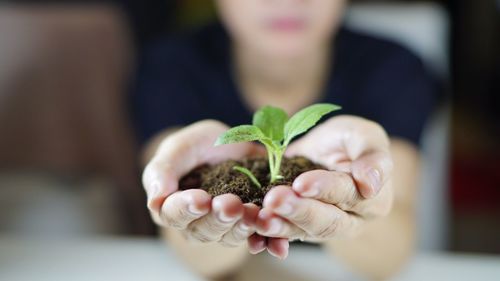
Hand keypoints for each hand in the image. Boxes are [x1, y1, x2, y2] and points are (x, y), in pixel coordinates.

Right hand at [142, 120, 265, 250]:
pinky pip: (255, 237)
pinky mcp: (247, 226)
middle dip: (218, 218)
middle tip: (231, 204)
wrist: (231, 144)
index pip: (173, 214)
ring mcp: (222, 227)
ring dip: (241, 227)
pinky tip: (274, 235)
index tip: (201, 199)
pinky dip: (265, 238)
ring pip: (229, 236)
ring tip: (253, 211)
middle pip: (203, 230)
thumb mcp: (179, 148)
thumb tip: (154, 199)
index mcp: (171, 207)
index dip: (186, 208)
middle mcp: (195, 224)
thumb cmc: (196, 146)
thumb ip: (163, 170)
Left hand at [256, 116, 393, 250]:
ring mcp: (320, 228)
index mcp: (372, 200)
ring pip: (301, 232)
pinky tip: (252, 228)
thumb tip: (371, 184)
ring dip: (279, 226)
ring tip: (260, 219)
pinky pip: (281, 235)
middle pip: (325, 222)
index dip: (325, 190)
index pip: (348, 195)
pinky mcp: (296, 227)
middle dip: (298, 211)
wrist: (321, 149)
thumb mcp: (363, 136)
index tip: (301, 183)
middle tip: (274, 200)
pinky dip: (266, 234)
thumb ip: (372, 156)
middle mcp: (349, 221)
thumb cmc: (348, 140)